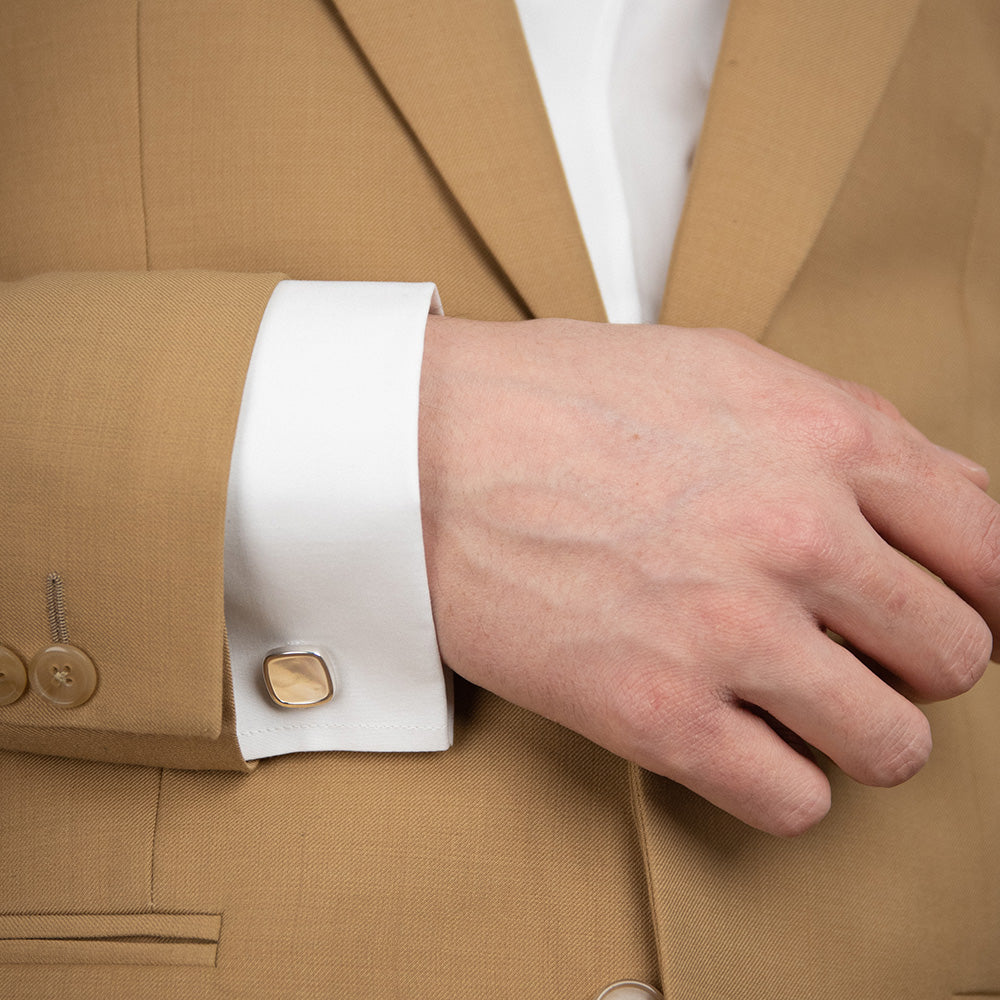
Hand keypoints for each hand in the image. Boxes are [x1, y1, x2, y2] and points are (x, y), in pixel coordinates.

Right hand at [418, 316, 998, 835]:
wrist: (425, 453)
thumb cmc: (555, 404)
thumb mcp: (723, 370)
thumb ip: (845, 428)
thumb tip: (940, 491)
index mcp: (825, 443)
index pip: (990, 549)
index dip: (983, 594)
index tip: (950, 612)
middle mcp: (797, 539)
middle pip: (954, 655)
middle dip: (914, 663)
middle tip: (861, 654)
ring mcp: (730, 633)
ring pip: (893, 745)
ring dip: (859, 735)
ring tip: (803, 708)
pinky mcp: (659, 715)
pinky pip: (792, 802)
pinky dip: (781, 785)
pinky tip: (740, 741)